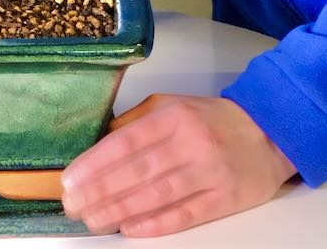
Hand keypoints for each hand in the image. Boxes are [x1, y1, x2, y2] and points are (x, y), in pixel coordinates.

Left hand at [60, 93, 296, 236]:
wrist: (267, 133)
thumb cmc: (209, 119)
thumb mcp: (171, 107)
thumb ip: (137, 122)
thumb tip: (99, 144)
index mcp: (173, 116)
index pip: (126, 142)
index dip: (95, 163)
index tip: (70, 180)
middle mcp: (190, 143)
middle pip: (138, 171)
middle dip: (100, 191)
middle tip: (72, 206)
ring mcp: (209, 172)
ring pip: (157, 195)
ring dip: (121, 211)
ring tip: (93, 221)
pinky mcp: (225, 199)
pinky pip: (185, 214)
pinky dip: (156, 224)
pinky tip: (130, 230)